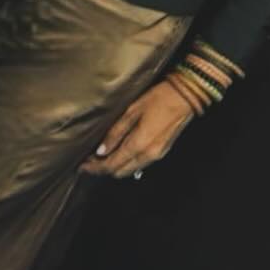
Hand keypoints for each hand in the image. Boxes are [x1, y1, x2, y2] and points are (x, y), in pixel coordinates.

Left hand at [79, 77, 199, 178]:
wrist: (186, 97)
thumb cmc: (159, 98)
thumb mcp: (132, 111)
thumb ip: (115, 133)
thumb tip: (101, 151)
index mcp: (138, 145)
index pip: (111, 165)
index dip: (95, 168)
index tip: (82, 166)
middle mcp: (148, 155)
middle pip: (120, 172)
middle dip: (103, 169)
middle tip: (90, 160)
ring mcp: (156, 155)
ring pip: (130, 170)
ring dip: (115, 166)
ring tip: (102, 156)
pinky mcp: (162, 152)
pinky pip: (139, 164)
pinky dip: (127, 162)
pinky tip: (120, 152)